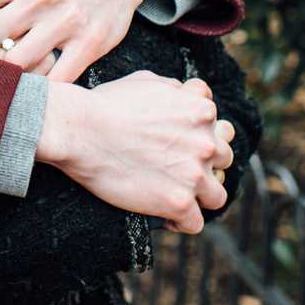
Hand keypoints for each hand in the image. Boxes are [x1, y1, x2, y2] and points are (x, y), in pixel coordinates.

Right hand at [37, 73, 229, 232]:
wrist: (81, 130)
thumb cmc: (106, 103)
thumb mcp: (147, 80)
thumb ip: (176, 89)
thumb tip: (186, 94)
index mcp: (201, 110)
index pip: (219, 125)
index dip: (200, 134)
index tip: (182, 143)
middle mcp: (206, 142)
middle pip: (222, 159)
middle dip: (204, 163)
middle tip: (178, 168)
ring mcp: (194, 175)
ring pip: (217, 195)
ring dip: (199, 196)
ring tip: (176, 195)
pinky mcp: (178, 203)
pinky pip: (195, 223)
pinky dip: (180, 222)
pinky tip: (164, 216)